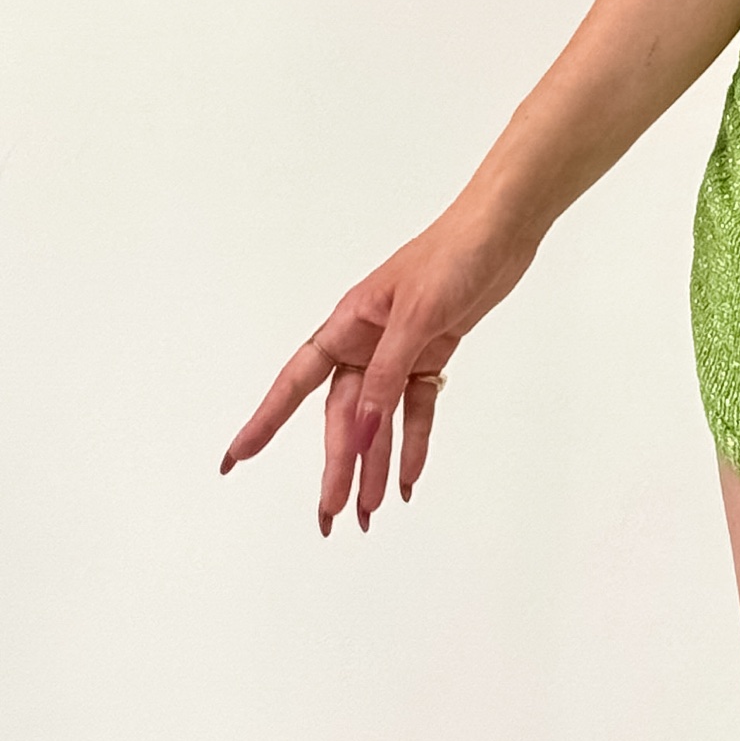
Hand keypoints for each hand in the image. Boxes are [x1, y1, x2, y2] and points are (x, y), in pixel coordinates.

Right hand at [220, 208, 533, 533]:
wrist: (502, 229)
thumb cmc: (452, 254)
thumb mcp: (416, 316)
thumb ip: (387, 377)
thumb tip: (361, 433)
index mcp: (349, 323)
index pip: (296, 382)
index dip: (265, 421)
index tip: (235, 457)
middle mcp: (368, 341)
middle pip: (343, 413)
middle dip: (337, 463)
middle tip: (331, 512)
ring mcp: (400, 350)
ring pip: (378, 418)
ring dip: (374, 462)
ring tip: (370, 510)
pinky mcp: (431, 354)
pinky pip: (416, 407)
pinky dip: (413, 440)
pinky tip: (407, 478)